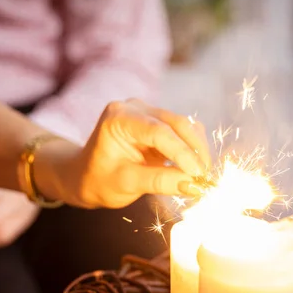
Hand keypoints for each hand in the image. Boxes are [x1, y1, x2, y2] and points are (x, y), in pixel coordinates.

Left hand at [50, 99, 211, 208]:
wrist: (86, 177)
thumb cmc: (98, 180)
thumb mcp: (126, 184)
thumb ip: (159, 182)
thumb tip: (194, 185)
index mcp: (119, 117)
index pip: (159, 131)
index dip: (182, 153)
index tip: (198, 175)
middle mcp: (135, 107)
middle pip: (177, 123)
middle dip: (195, 151)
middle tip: (206, 178)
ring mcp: (148, 112)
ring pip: (185, 126)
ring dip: (198, 150)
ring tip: (202, 177)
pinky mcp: (159, 123)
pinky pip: (184, 133)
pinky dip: (193, 150)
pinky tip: (196, 170)